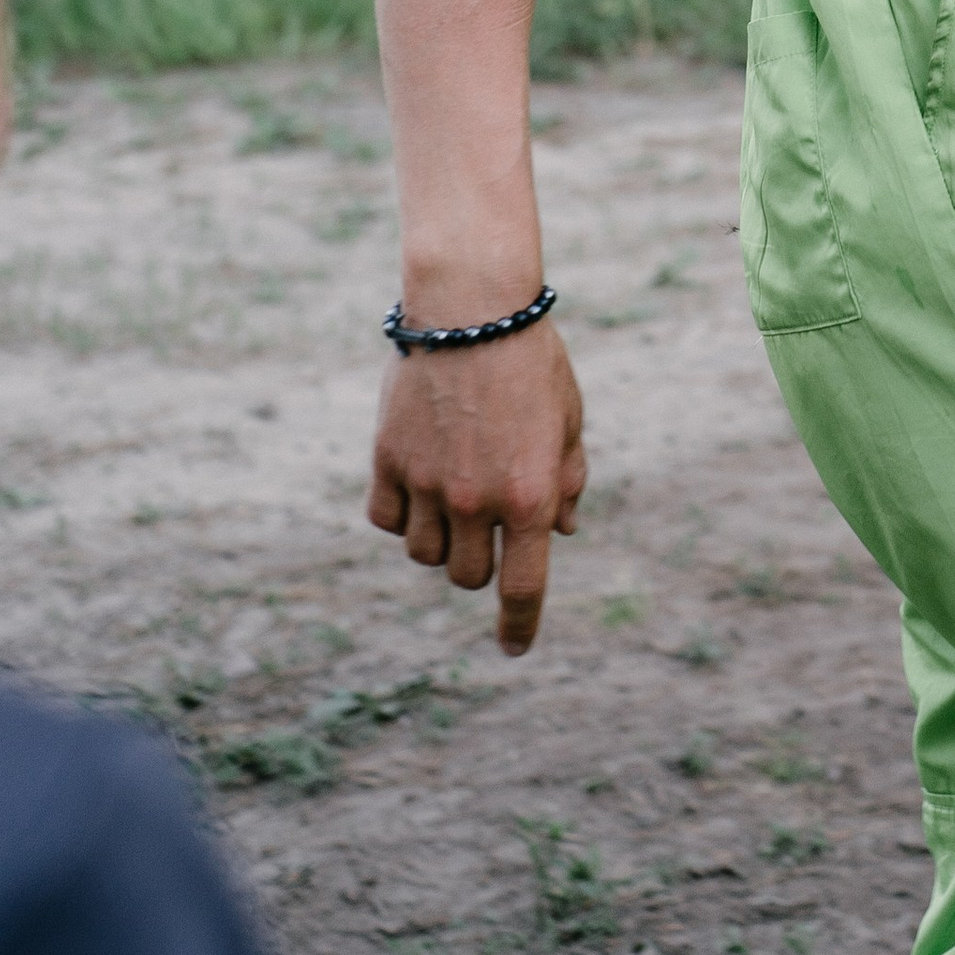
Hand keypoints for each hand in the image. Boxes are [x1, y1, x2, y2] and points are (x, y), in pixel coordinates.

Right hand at [367, 315, 587, 656]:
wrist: (470, 305)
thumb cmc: (530, 358)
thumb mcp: (567, 417)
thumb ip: (567, 478)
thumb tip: (565, 530)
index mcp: (529, 495)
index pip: (523, 589)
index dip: (519, 627)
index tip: (513, 649)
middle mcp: (475, 501)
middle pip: (468, 577)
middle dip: (480, 563)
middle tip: (486, 523)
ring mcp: (427, 483)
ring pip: (425, 554)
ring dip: (441, 539)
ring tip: (453, 492)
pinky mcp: (388, 460)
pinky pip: (388, 519)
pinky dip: (403, 514)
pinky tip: (418, 480)